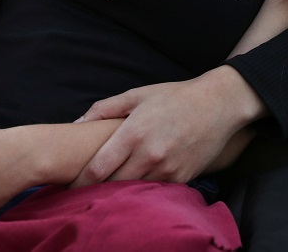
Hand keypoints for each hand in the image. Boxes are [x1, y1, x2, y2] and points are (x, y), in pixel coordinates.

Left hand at [71, 67, 259, 186]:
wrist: (217, 105)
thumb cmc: (173, 97)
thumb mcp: (136, 95)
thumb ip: (103, 109)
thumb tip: (76, 123)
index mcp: (133, 133)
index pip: (99, 168)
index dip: (80, 181)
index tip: (70, 185)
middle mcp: (150, 155)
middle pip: (113, 185)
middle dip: (97, 190)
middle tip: (85, 190)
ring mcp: (168, 169)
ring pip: (134, 192)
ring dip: (120, 192)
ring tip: (109, 188)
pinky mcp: (183, 178)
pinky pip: (156, 191)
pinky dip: (143, 190)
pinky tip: (137, 183)